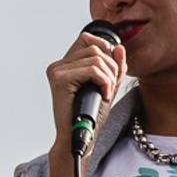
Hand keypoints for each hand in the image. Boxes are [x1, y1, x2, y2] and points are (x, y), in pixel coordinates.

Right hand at [46, 31, 126, 149]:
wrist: (80, 138)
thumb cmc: (90, 116)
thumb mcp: (107, 86)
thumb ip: (113, 67)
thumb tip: (119, 47)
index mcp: (65, 65)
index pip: (87, 39)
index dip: (105, 49)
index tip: (111, 71)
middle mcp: (58, 66)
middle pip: (94, 47)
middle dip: (111, 67)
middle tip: (111, 88)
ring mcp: (57, 72)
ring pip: (96, 58)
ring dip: (109, 76)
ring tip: (107, 92)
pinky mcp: (60, 80)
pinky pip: (92, 70)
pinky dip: (105, 82)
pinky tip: (104, 95)